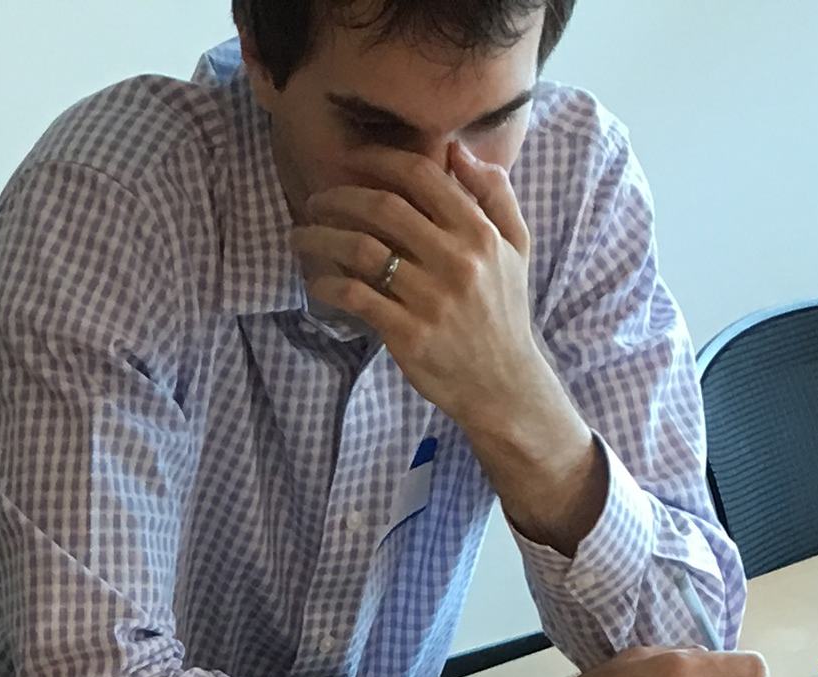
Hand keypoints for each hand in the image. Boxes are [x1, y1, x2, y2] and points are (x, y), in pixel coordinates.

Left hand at [292, 146, 588, 541]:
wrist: (504, 384)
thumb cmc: (505, 312)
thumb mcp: (517, 248)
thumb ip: (495, 195)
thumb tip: (459, 151)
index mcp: (479, 233)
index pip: (422, 177)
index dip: (381, 159)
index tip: (353, 158)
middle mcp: (456, 260)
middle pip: (383, 208)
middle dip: (339, 197)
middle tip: (315, 199)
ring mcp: (430, 298)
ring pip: (361, 249)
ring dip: (321, 238)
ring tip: (300, 236)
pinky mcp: (407, 334)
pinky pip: (355, 297)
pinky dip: (327, 285)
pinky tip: (315, 283)